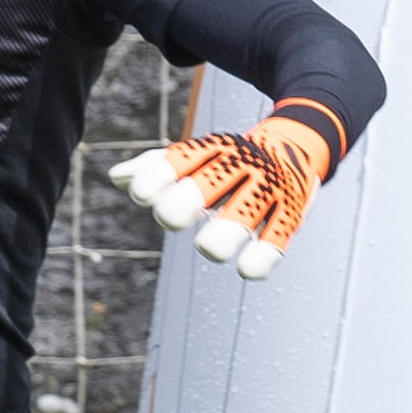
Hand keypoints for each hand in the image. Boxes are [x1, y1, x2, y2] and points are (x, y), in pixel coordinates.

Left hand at [108, 113, 331, 279]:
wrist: (296, 143)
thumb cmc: (229, 158)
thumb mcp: (195, 155)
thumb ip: (155, 166)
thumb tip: (116, 178)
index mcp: (210, 150)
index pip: (178, 160)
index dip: (155, 179)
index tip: (141, 196)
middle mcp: (239, 165)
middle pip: (208, 184)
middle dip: (183, 204)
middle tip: (170, 219)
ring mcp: (267, 188)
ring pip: (245, 211)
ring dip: (224, 233)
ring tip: (209, 247)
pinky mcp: (292, 213)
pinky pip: (279, 234)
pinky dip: (263, 254)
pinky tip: (246, 269)